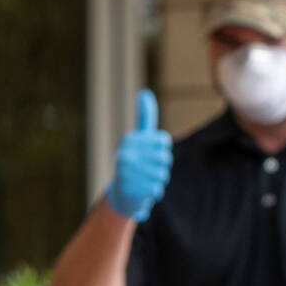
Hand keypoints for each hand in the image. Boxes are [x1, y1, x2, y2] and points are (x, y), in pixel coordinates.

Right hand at [108, 89, 171, 222]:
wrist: (121, 193)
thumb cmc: (135, 161)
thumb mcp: (140, 137)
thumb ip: (145, 116)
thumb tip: (144, 92)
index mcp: (129, 140)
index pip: (163, 142)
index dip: (162, 150)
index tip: (149, 153)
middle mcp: (125, 155)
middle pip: (164, 159)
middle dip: (161, 167)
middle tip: (148, 170)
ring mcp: (126, 174)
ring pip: (162, 175)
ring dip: (158, 180)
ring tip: (145, 180)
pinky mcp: (129, 191)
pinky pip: (156, 190)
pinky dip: (153, 192)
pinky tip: (142, 191)